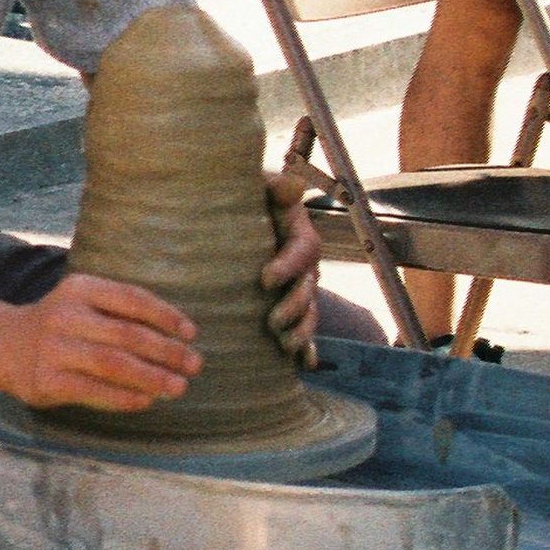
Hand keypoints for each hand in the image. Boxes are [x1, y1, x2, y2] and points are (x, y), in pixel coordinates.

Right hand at [0, 271, 201, 411]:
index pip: (132, 299)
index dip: (166, 316)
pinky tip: (146, 401)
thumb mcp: (83, 303)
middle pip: (128, 335)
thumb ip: (119, 312)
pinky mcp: (47, 381)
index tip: (191, 333)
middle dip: (167, 351)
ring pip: (114, 364)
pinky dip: (124, 398)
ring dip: (152, 378)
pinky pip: (94, 392)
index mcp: (80, 289)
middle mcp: (67, 316)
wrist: (3, 346)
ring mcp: (55, 349)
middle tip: (194, 365)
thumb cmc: (60, 326)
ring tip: (178, 387)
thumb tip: (177, 337)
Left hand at [261, 184, 325, 362]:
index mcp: (299, 233)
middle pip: (309, 287)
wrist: (239, 217)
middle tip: (272, 321)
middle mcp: (305, 264)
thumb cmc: (245, 199)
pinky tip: (305, 365)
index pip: (303, 250)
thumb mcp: (258, 186)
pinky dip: (307, 347)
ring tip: (284, 345)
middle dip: (294, 307)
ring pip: (310, 312)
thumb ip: (275, 186)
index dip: (288, 265)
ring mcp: (300, 287)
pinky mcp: (290, 306)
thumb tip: (293, 184)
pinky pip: (306, 329)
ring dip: (302, 331)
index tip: (264, 278)